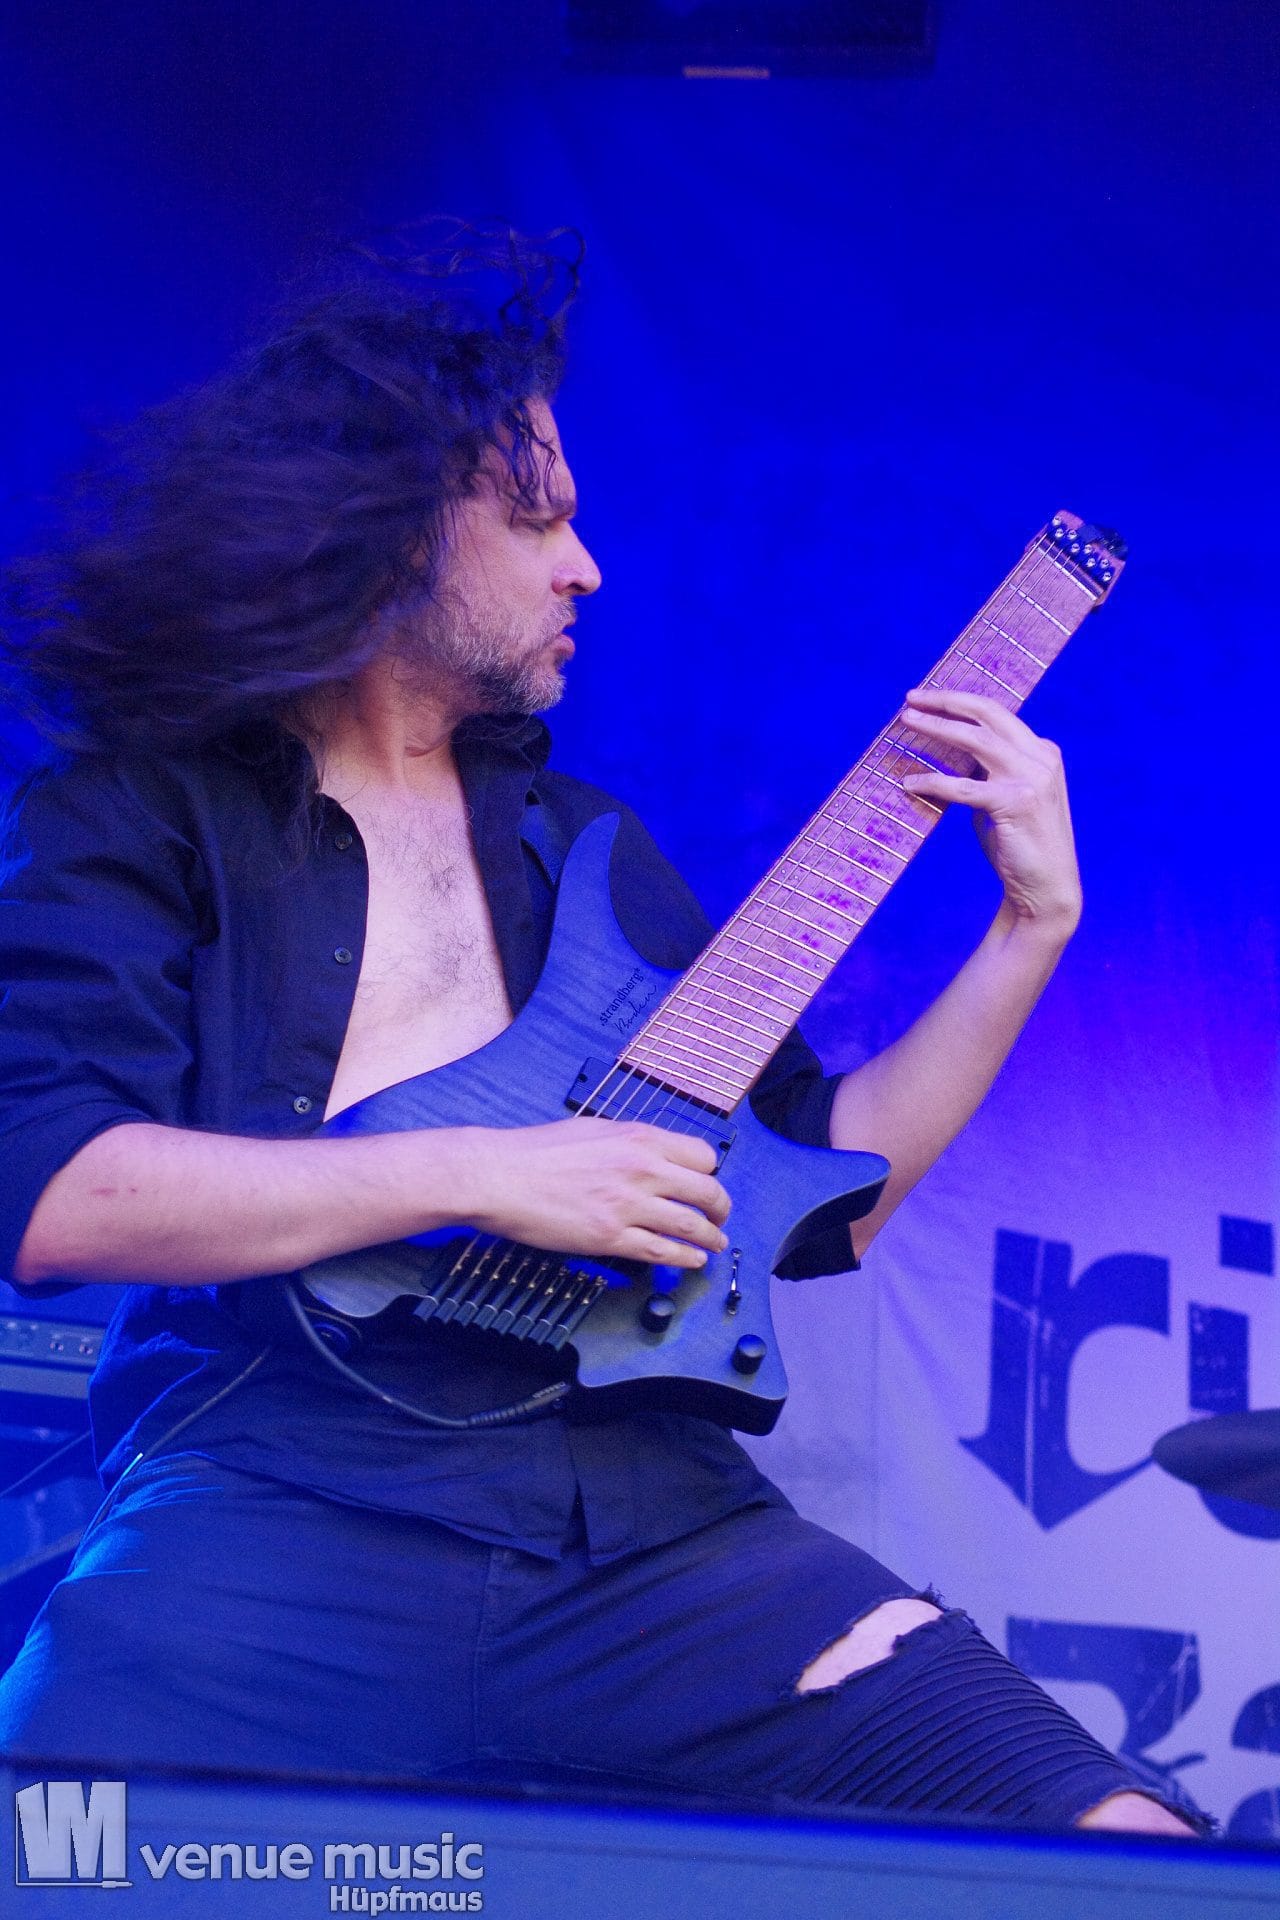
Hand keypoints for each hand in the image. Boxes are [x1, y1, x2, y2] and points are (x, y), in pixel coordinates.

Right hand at [457, 1117, 731, 1267]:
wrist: (500, 1175)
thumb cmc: (537, 1151)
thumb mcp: (594, 1129)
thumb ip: (630, 1143)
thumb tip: (653, 1155)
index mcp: (639, 1139)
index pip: (703, 1157)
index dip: (709, 1173)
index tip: (705, 1184)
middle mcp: (642, 1169)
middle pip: (707, 1192)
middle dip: (720, 1209)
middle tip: (720, 1218)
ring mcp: (628, 1206)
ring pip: (691, 1226)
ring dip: (711, 1238)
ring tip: (716, 1244)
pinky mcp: (611, 1238)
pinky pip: (662, 1251)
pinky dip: (685, 1259)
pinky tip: (692, 1261)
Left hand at [898, 687, 1082, 936]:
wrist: (1046, 888)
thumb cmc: (1019, 845)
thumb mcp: (1005, 798)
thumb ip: (985, 774)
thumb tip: (946, 757)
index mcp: (1042, 751)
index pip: (997, 713)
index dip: (959, 702)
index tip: (927, 698)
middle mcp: (1041, 757)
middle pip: (987, 713)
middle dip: (945, 701)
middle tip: (910, 699)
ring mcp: (1031, 778)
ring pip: (975, 739)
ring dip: (936, 727)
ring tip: (906, 722)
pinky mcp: (1015, 802)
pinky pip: (962, 785)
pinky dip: (932, 781)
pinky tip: (909, 783)